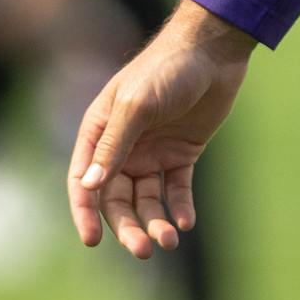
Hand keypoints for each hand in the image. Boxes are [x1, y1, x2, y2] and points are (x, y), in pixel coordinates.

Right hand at [68, 0, 254, 258]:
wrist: (214, 50)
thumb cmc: (167, 69)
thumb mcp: (136, 105)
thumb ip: (114, 145)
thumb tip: (89, 186)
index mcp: (99, 132)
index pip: (84, 182)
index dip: (85, 213)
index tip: (92, 241)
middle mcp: (122, 146)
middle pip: (117, 199)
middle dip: (127, 227)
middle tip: (144, 250)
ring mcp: (152, 151)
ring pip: (146, 199)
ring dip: (154, 222)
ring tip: (170, 239)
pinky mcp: (182, 153)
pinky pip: (176, 189)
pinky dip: (178, 208)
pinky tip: (186, 223)